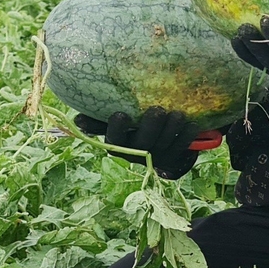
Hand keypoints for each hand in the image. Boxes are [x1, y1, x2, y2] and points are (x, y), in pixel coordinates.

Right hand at [75, 107, 200, 177]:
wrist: (157, 144)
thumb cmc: (132, 125)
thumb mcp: (117, 122)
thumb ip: (99, 119)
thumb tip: (77, 120)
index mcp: (118, 143)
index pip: (114, 140)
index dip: (116, 130)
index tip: (120, 115)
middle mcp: (136, 153)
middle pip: (143, 143)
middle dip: (151, 127)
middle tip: (157, 110)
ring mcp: (156, 156)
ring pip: (164, 144)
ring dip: (171, 128)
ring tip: (177, 114)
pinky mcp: (173, 156)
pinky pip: (181, 146)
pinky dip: (186, 135)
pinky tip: (191, 124)